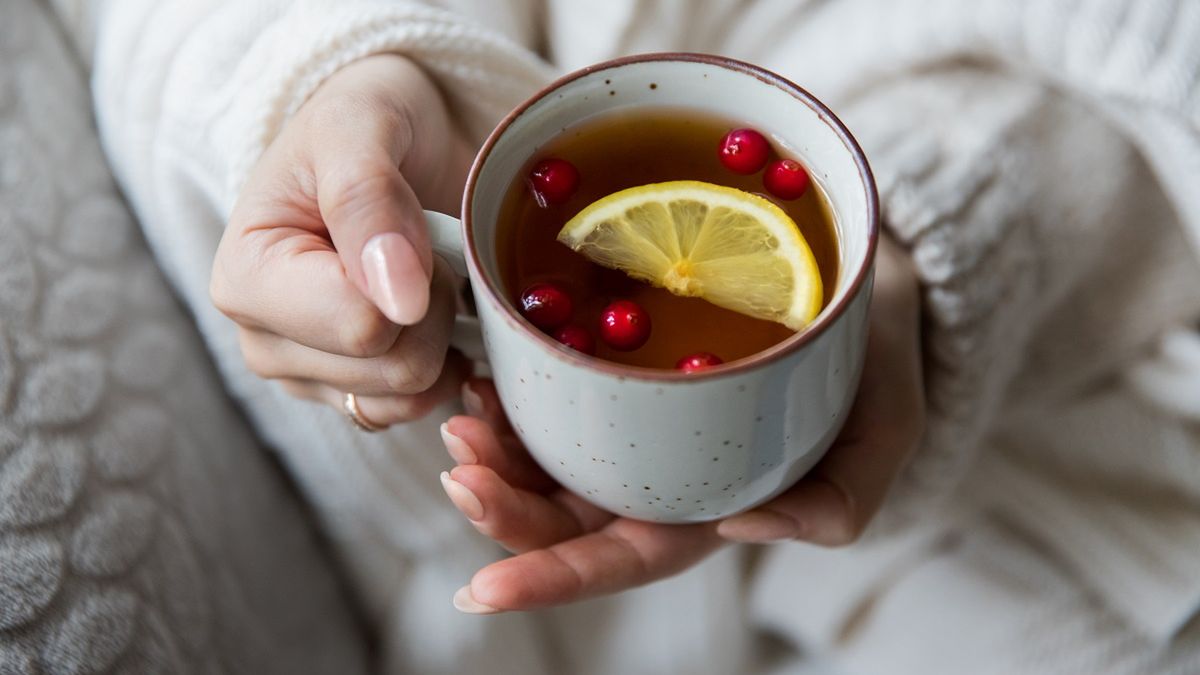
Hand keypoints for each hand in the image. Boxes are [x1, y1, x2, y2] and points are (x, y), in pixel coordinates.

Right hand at [211, 55, 473, 425]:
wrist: (389, 138)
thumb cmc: (362, 122)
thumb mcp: (359, 128)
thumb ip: (368, 201)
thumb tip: (398, 303)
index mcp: (246, 279)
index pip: (360, 327)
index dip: (415, 279)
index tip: (407, 227)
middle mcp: (265, 343)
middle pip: (394, 368)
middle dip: (432, 305)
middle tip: (421, 247)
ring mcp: (308, 378)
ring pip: (413, 392)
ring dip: (442, 330)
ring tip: (421, 274)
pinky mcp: (352, 396)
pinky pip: (419, 408)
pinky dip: (448, 364)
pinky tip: (439, 316)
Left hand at [439, 237, 924, 612]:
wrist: (858, 277)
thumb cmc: (873, 363)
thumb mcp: (886, 432)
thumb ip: (839, 501)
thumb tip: (739, 527)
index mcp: (710, 506)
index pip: (624, 559)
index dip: (553, 580)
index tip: (478, 590)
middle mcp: (659, 473)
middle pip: (563, 513)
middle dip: (501, 507)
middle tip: (460, 469)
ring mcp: (633, 419)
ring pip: (545, 455)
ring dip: (491, 450)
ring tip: (460, 417)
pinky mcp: (618, 363)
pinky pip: (552, 389)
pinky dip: (511, 390)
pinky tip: (484, 371)